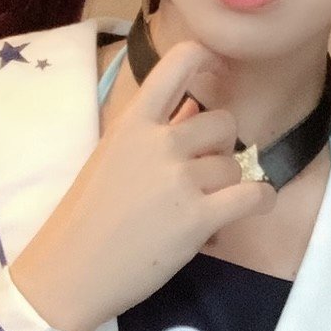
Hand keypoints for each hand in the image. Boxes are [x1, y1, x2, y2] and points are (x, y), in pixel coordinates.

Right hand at [9, 38, 275, 330]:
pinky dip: (261, 201)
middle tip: (203, 176)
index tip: (217, 70)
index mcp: (132, 123)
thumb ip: (154, 131)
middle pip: (222, 123)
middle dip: (221, 149)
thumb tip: (195, 108)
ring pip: (236, 165)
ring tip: (204, 208)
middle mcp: (159, 143)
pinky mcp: (198, 218)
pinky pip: (254, 196)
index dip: (207, 58)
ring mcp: (180, 180)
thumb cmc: (85, 218)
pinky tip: (252, 206)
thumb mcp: (112, 159)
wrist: (70, 271)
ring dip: (230, 186)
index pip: (179, 63)